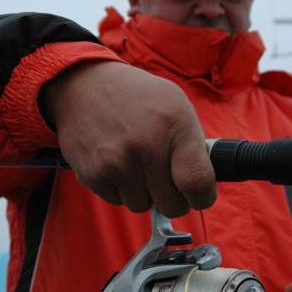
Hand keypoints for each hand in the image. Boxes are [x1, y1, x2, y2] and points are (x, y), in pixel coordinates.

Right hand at [40, 60, 216, 216]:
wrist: (85, 85)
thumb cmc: (139, 98)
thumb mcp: (177, 106)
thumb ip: (195, 146)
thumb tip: (206, 185)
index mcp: (176, 127)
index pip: (198, 184)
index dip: (203, 198)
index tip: (200, 196)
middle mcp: (147, 146)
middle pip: (172, 205)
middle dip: (173, 198)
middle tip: (166, 180)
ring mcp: (118, 162)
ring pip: (142, 206)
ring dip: (143, 192)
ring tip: (135, 162)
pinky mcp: (93, 173)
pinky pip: (117, 201)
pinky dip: (119, 188)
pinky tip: (116, 162)